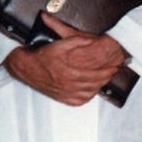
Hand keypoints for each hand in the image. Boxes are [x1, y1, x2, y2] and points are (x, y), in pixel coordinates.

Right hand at [4, 13, 124, 105]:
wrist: (26, 69)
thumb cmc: (42, 57)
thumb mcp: (58, 45)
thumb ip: (75, 41)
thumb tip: (90, 40)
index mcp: (70, 73)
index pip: (96, 75)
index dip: (107, 72)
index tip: (114, 67)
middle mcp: (69, 86)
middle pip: (95, 85)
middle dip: (106, 78)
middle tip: (113, 72)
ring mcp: (65, 94)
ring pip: (89, 93)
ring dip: (99, 86)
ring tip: (104, 79)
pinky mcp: (62, 99)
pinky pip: (80, 101)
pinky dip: (88, 96)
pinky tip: (91, 89)